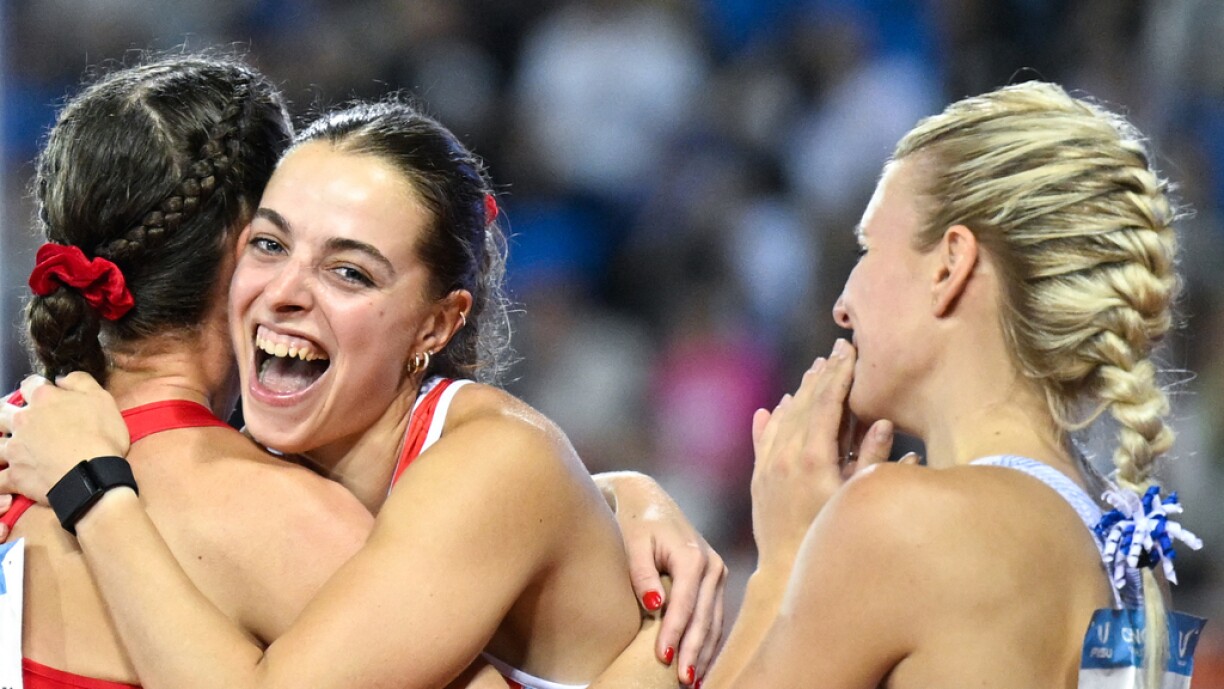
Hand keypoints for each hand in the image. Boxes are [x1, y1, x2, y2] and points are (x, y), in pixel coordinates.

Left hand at [0, 373, 129, 504]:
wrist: (92, 477)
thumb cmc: (100, 437)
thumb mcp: (102, 398)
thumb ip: (80, 381)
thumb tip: (61, 378)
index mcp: (43, 400)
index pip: (30, 384)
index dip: (37, 387)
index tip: (45, 393)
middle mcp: (23, 420)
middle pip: (2, 411)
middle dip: (6, 412)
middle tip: (17, 419)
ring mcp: (15, 448)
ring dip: (0, 444)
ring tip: (11, 448)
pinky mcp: (14, 475)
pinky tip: (6, 480)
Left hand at [599, 471, 725, 684]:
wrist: (649, 500)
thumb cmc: (636, 522)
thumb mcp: (633, 543)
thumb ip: (642, 575)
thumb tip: (655, 606)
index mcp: (692, 556)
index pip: (685, 604)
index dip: (674, 633)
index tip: (662, 658)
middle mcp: (712, 566)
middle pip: (704, 617)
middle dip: (693, 651)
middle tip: (682, 680)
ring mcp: (718, 573)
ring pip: (714, 621)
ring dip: (704, 651)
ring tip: (691, 680)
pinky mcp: (715, 580)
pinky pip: (714, 616)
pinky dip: (708, 640)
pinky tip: (699, 662)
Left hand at [749, 339, 896, 577]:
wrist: (785, 569)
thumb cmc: (829, 536)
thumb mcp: (856, 497)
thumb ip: (872, 460)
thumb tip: (883, 423)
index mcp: (813, 456)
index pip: (828, 403)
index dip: (840, 374)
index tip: (849, 352)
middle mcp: (785, 455)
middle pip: (805, 403)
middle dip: (822, 375)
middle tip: (835, 351)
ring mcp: (768, 465)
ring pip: (783, 417)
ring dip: (800, 392)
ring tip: (814, 371)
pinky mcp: (758, 478)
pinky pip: (764, 437)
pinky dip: (773, 418)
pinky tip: (778, 405)